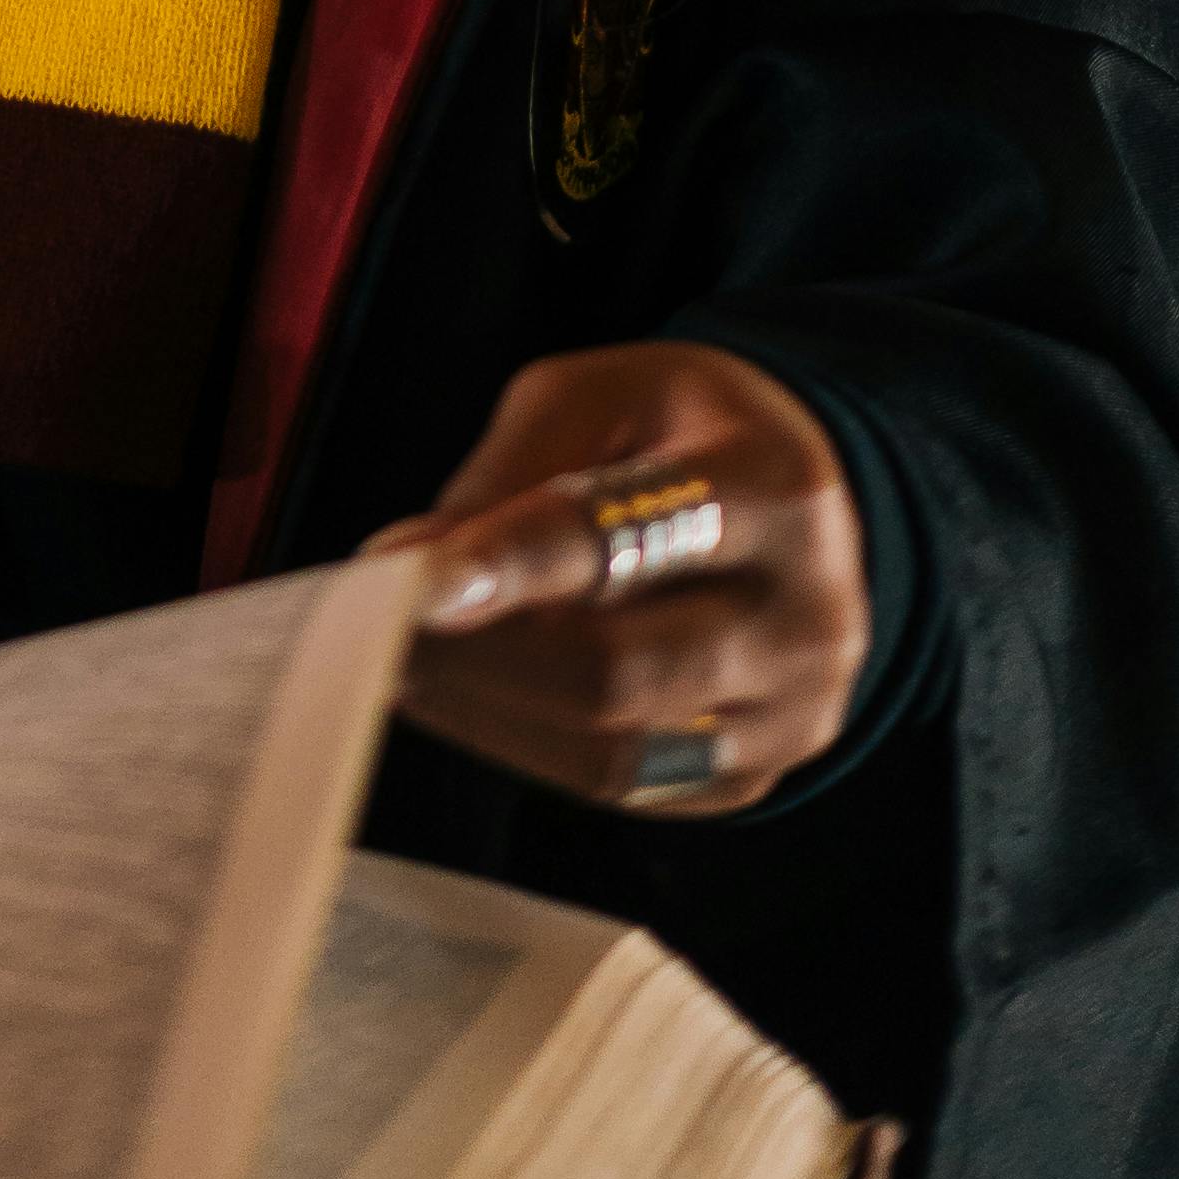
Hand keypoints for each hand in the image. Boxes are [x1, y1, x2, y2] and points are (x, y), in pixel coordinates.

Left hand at [359, 343, 870, 819]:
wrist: (806, 510)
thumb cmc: (682, 433)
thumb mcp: (600, 394)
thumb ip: (508, 474)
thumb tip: (410, 568)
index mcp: (773, 490)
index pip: (630, 540)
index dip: (510, 563)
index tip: (406, 577)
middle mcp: (802, 619)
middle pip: (616, 669)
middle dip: (475, 652)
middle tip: (371, 622)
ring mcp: (787, 717)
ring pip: (611, 750)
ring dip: (482, 709)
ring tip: (397, 661)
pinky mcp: (750, 778)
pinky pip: (616, 784)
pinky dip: (519, 741)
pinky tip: (459, 695)